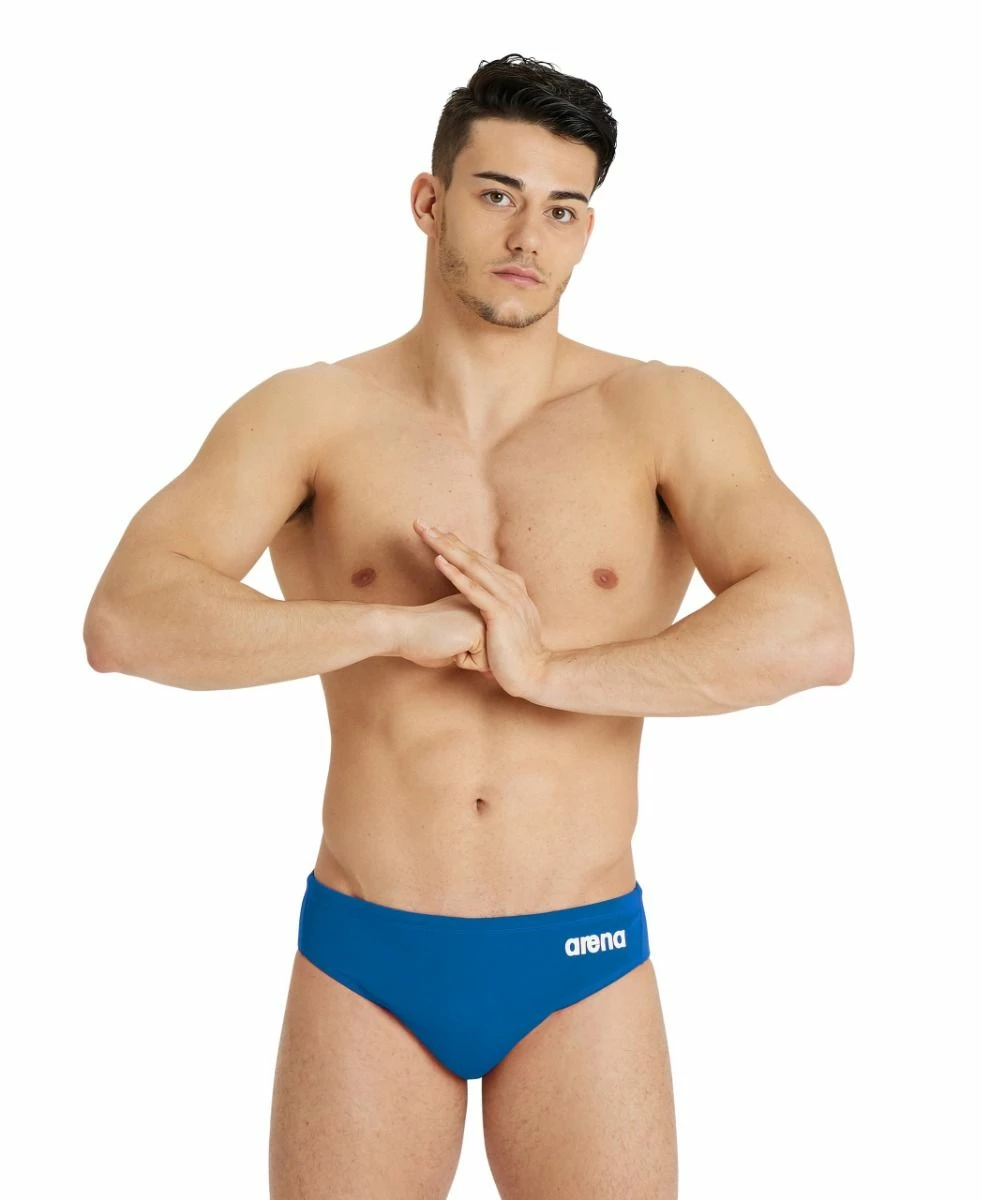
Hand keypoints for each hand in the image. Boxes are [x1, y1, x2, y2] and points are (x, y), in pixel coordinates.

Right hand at [392, 593, 490, 671]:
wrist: (401, 630)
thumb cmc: (423, 638)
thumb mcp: (457, 641)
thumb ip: (478, 651)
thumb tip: (494, 674)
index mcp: (482, 604)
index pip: (489, 645)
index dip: (466, 651)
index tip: (447, 634)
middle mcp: (487, 607)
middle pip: (493, 653)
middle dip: (469, 656)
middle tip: (446, 638)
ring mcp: (486, 617)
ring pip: (490, 660)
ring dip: (468, 659)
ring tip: (448, 642)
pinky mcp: (480, 630)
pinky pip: (483, 664)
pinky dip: (464, 662)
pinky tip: (449, 646)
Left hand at [413, 518, 551, 696]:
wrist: (536, 675)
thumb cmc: (517, 655)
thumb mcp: (508, 625)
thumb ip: (495, 610)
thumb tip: (480, 608)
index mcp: (512, 586)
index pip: (479, 559)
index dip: (456, 544)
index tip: (435, 532)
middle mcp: (511, 586)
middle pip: (472, 556)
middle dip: (446, 539)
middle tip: (422, 524)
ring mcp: (507, 598)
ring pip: (472, 566)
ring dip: (447, 548)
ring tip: (426, 534)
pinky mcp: (500, 613)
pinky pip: (474, 589)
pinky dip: (455, 574)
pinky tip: (439, 561)